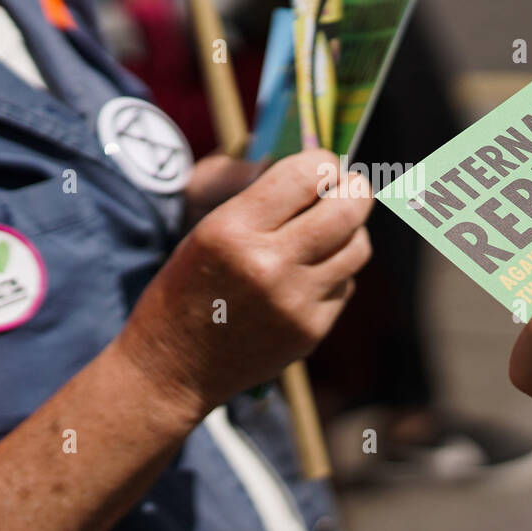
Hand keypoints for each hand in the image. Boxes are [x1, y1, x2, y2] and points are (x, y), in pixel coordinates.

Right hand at [118, 149, 371, 414]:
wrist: (173, 369)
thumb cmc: (187, 290)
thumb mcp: (207, 232)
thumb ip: (262, 201)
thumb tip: (319, 169)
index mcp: (232, 230)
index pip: (306, 174)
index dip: (324, 162)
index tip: (324, 164)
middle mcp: (268, 265)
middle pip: (348, 209)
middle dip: (355, 189)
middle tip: (350, 186)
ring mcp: (295, 302)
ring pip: (358, 247)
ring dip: (352, 230)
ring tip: (332, 229)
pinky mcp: (311, 330)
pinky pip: (346, 284)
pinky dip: (337, 272)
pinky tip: (311, 273)